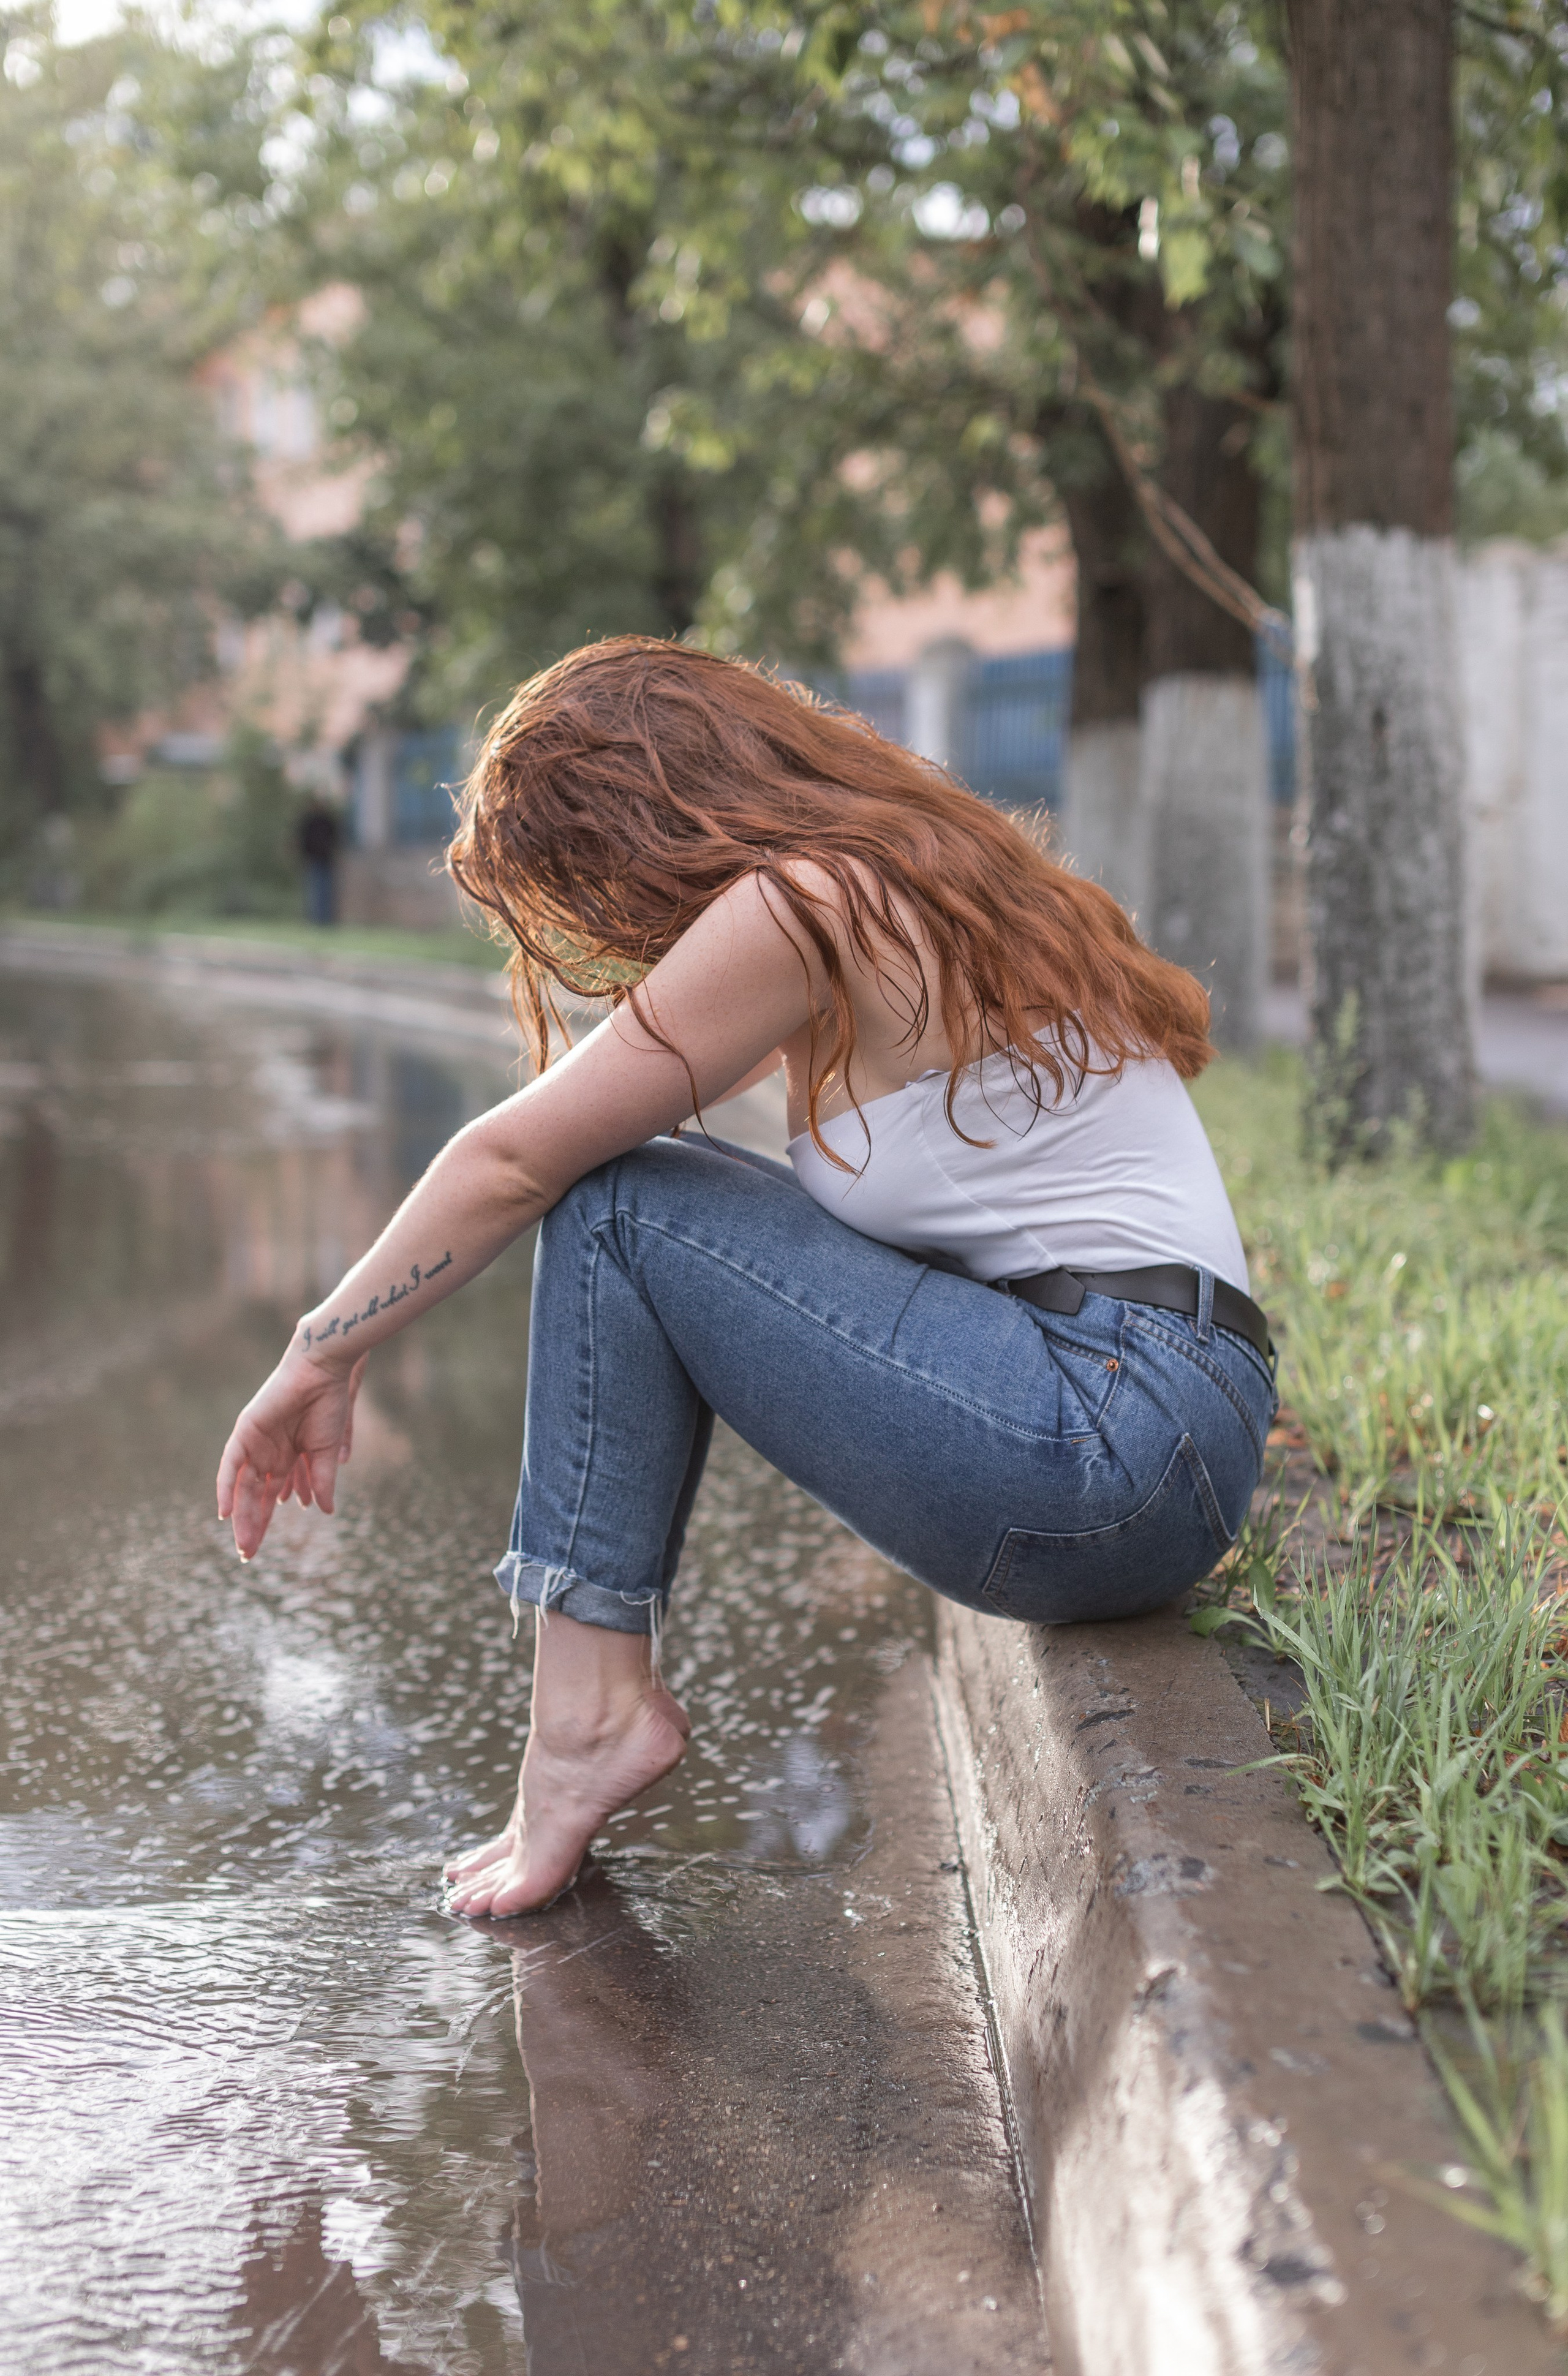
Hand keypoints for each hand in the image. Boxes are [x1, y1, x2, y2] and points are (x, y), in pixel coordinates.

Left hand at [216, 1345, 367, 1560]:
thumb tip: (325, 1512)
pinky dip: (226, 1487)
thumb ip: (321, 1482)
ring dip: (241, 1515)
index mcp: (284, 1460)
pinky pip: (231, 1465)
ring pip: (242, 1487)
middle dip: (251, 1526)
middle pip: (253, 1498)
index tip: (256, 1550)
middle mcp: (265, 1455)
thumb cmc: (328, 1405)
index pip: (268, 1499)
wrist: (322, 1372)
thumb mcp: (326, 1452)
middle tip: (247, 1555)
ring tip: (243, 1543)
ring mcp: (253, 1444)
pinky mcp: (246, 1431)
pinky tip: (226, 1511)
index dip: (262, 1523)